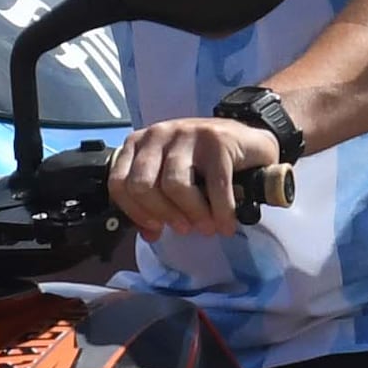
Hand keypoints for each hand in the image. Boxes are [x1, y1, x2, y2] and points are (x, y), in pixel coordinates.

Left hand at [105, 113, 280, 236]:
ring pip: (175, 185)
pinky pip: (214, 186)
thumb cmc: (207, 163)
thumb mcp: (173, 177)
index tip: (156, 227)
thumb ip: (156, 203)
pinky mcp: (217, 140)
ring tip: (207, 227)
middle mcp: (159, 134)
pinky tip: (226, 224)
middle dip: (164, 214)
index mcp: (139, 143)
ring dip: (193, 214)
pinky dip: (221, 212)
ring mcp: (187, 134)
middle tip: (184, 228)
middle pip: (142, 184)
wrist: (249, 142)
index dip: (135, 212)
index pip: (119, 183)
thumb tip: (149, 233)